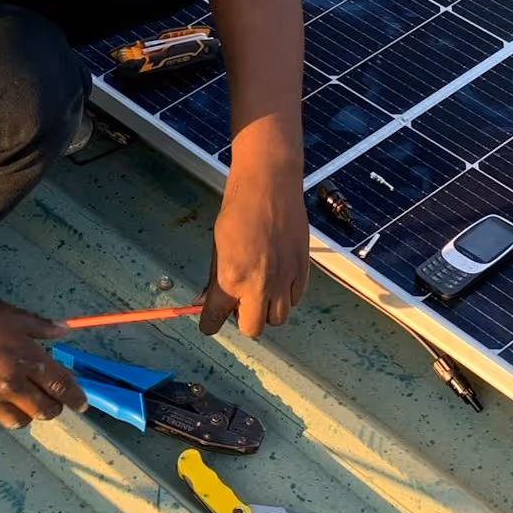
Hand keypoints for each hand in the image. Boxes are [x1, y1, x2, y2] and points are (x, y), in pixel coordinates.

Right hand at [0, 294, 87, 429]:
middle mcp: (10, 386)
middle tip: (50, 400)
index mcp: (25, 359)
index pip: (60, 385)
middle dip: (53, 407)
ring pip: (20, 421)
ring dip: (26, 413)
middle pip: (44, 410)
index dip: (75, 396)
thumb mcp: (9, 314)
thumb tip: (64, 331)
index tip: (82, 403)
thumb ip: (39, 326)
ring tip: (20, 399)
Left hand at [200, 159, 308, 337]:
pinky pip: (295, 298)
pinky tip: (278, 276)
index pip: (216, 318)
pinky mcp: (302, 270)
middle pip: (253, 328)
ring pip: (278, 317)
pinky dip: (285, 294)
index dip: (210, 323)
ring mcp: (285, 279)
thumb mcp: (217, 245)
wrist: (269, 185)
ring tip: (261, 288)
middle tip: (239, 302)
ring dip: (267, 308)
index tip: (210, 322)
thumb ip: (217, 277)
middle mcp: (260, 285)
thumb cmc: (239, 209)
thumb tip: (211, 299)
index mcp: (232, 278)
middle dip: (244, 319)